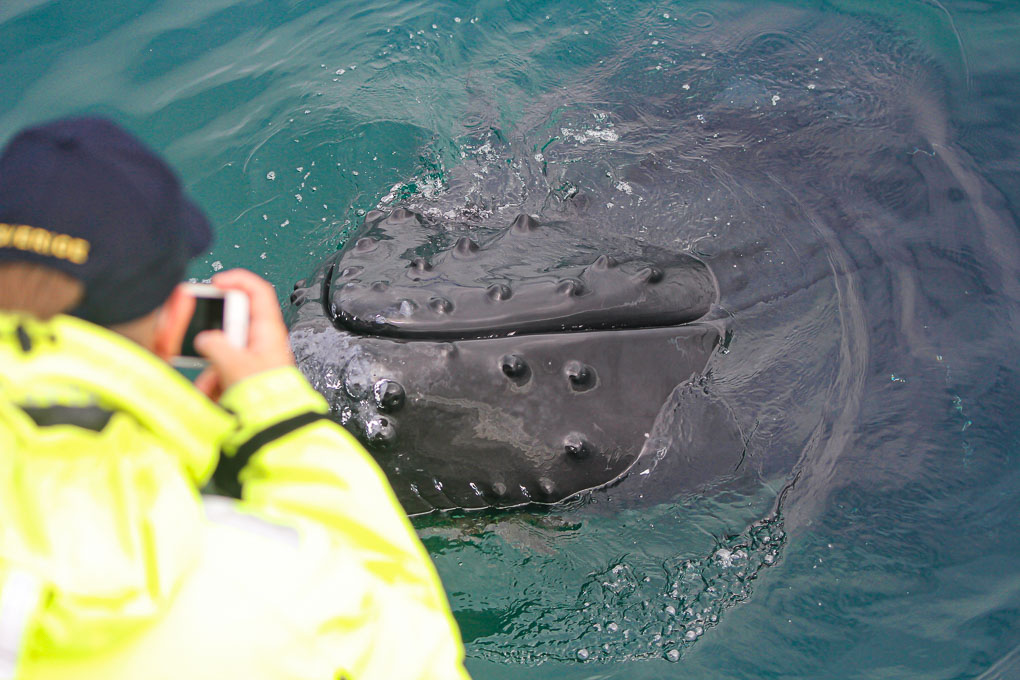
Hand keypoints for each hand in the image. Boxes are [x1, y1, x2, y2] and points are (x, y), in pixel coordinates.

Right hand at [192, 269, 293, 399]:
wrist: (273, 428)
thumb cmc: (266, 397)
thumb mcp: (235, 365)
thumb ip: (216, 345)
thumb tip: (205, 339)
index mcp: (268, 330)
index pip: (258, 292)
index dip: (237, 280)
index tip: (216, 282)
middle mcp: (262, 342)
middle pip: (232, 325)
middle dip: (213, 338)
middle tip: (204, 344)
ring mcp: (252, 360)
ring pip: (223, 352)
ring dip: (211, 369)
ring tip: (209, 385)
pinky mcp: (244, 378)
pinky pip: (222, 373)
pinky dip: (213, 383)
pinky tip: (210, 395)